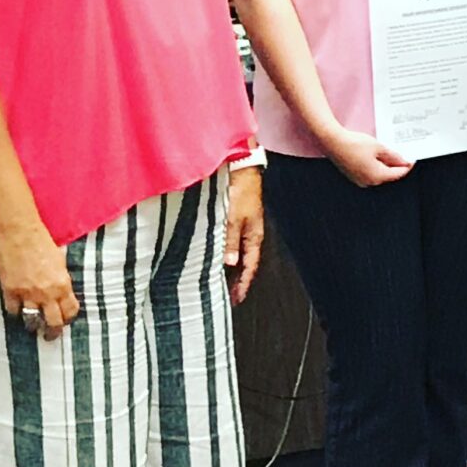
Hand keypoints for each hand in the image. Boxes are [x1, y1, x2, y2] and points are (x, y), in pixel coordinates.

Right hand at [0, 222, 76, 339]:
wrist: (19, 235)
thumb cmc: (42, 243)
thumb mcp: (61, 263)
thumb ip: (61, 280)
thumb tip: (62, 292)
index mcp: (63, 285)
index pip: (70, 310)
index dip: (69, 318)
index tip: (66, 320)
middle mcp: (46, 293)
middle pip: (53, 321)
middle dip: (53, 331)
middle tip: (51, 335)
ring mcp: (27, 293)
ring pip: (32, 320)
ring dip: (34, 325)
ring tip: (34, 328)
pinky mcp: (10, 290)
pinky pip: (13, 310)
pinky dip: (15, 312)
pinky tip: (18, 311)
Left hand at [224, 170, 265, 304]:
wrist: (240, 166)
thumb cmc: (239, 190)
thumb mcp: (232, 218)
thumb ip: (229, 241)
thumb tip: (229, 264)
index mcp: (254, 236)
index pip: (250, 267)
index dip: (243, 284)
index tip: (236, 300)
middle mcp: (250, 233)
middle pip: (244, 263)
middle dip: (235, 279)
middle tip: (225, 295)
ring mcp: (243, 226)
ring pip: (235, 253)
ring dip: (227, 267)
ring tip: (216, 279)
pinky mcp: (234, 218)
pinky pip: (229, 241)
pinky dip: (223, 252)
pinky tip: (212, 254)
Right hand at [323, 123, 414, 187]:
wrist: (332, 141)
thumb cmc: (353, 144)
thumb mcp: (379, 147)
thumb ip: (393, 156)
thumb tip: (403, 161)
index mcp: (376, 176)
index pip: (398, 174)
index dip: (407, 166)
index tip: (412, 160)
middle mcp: (368, 181)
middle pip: (388, 175)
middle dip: (396, 166)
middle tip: (402, 155)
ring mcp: (359, 180)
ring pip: (379, 174)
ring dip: (386, 165)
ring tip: (389, 153)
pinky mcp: (353, 175)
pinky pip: (369, 172)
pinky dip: (376, 165)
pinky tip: (377, 155)